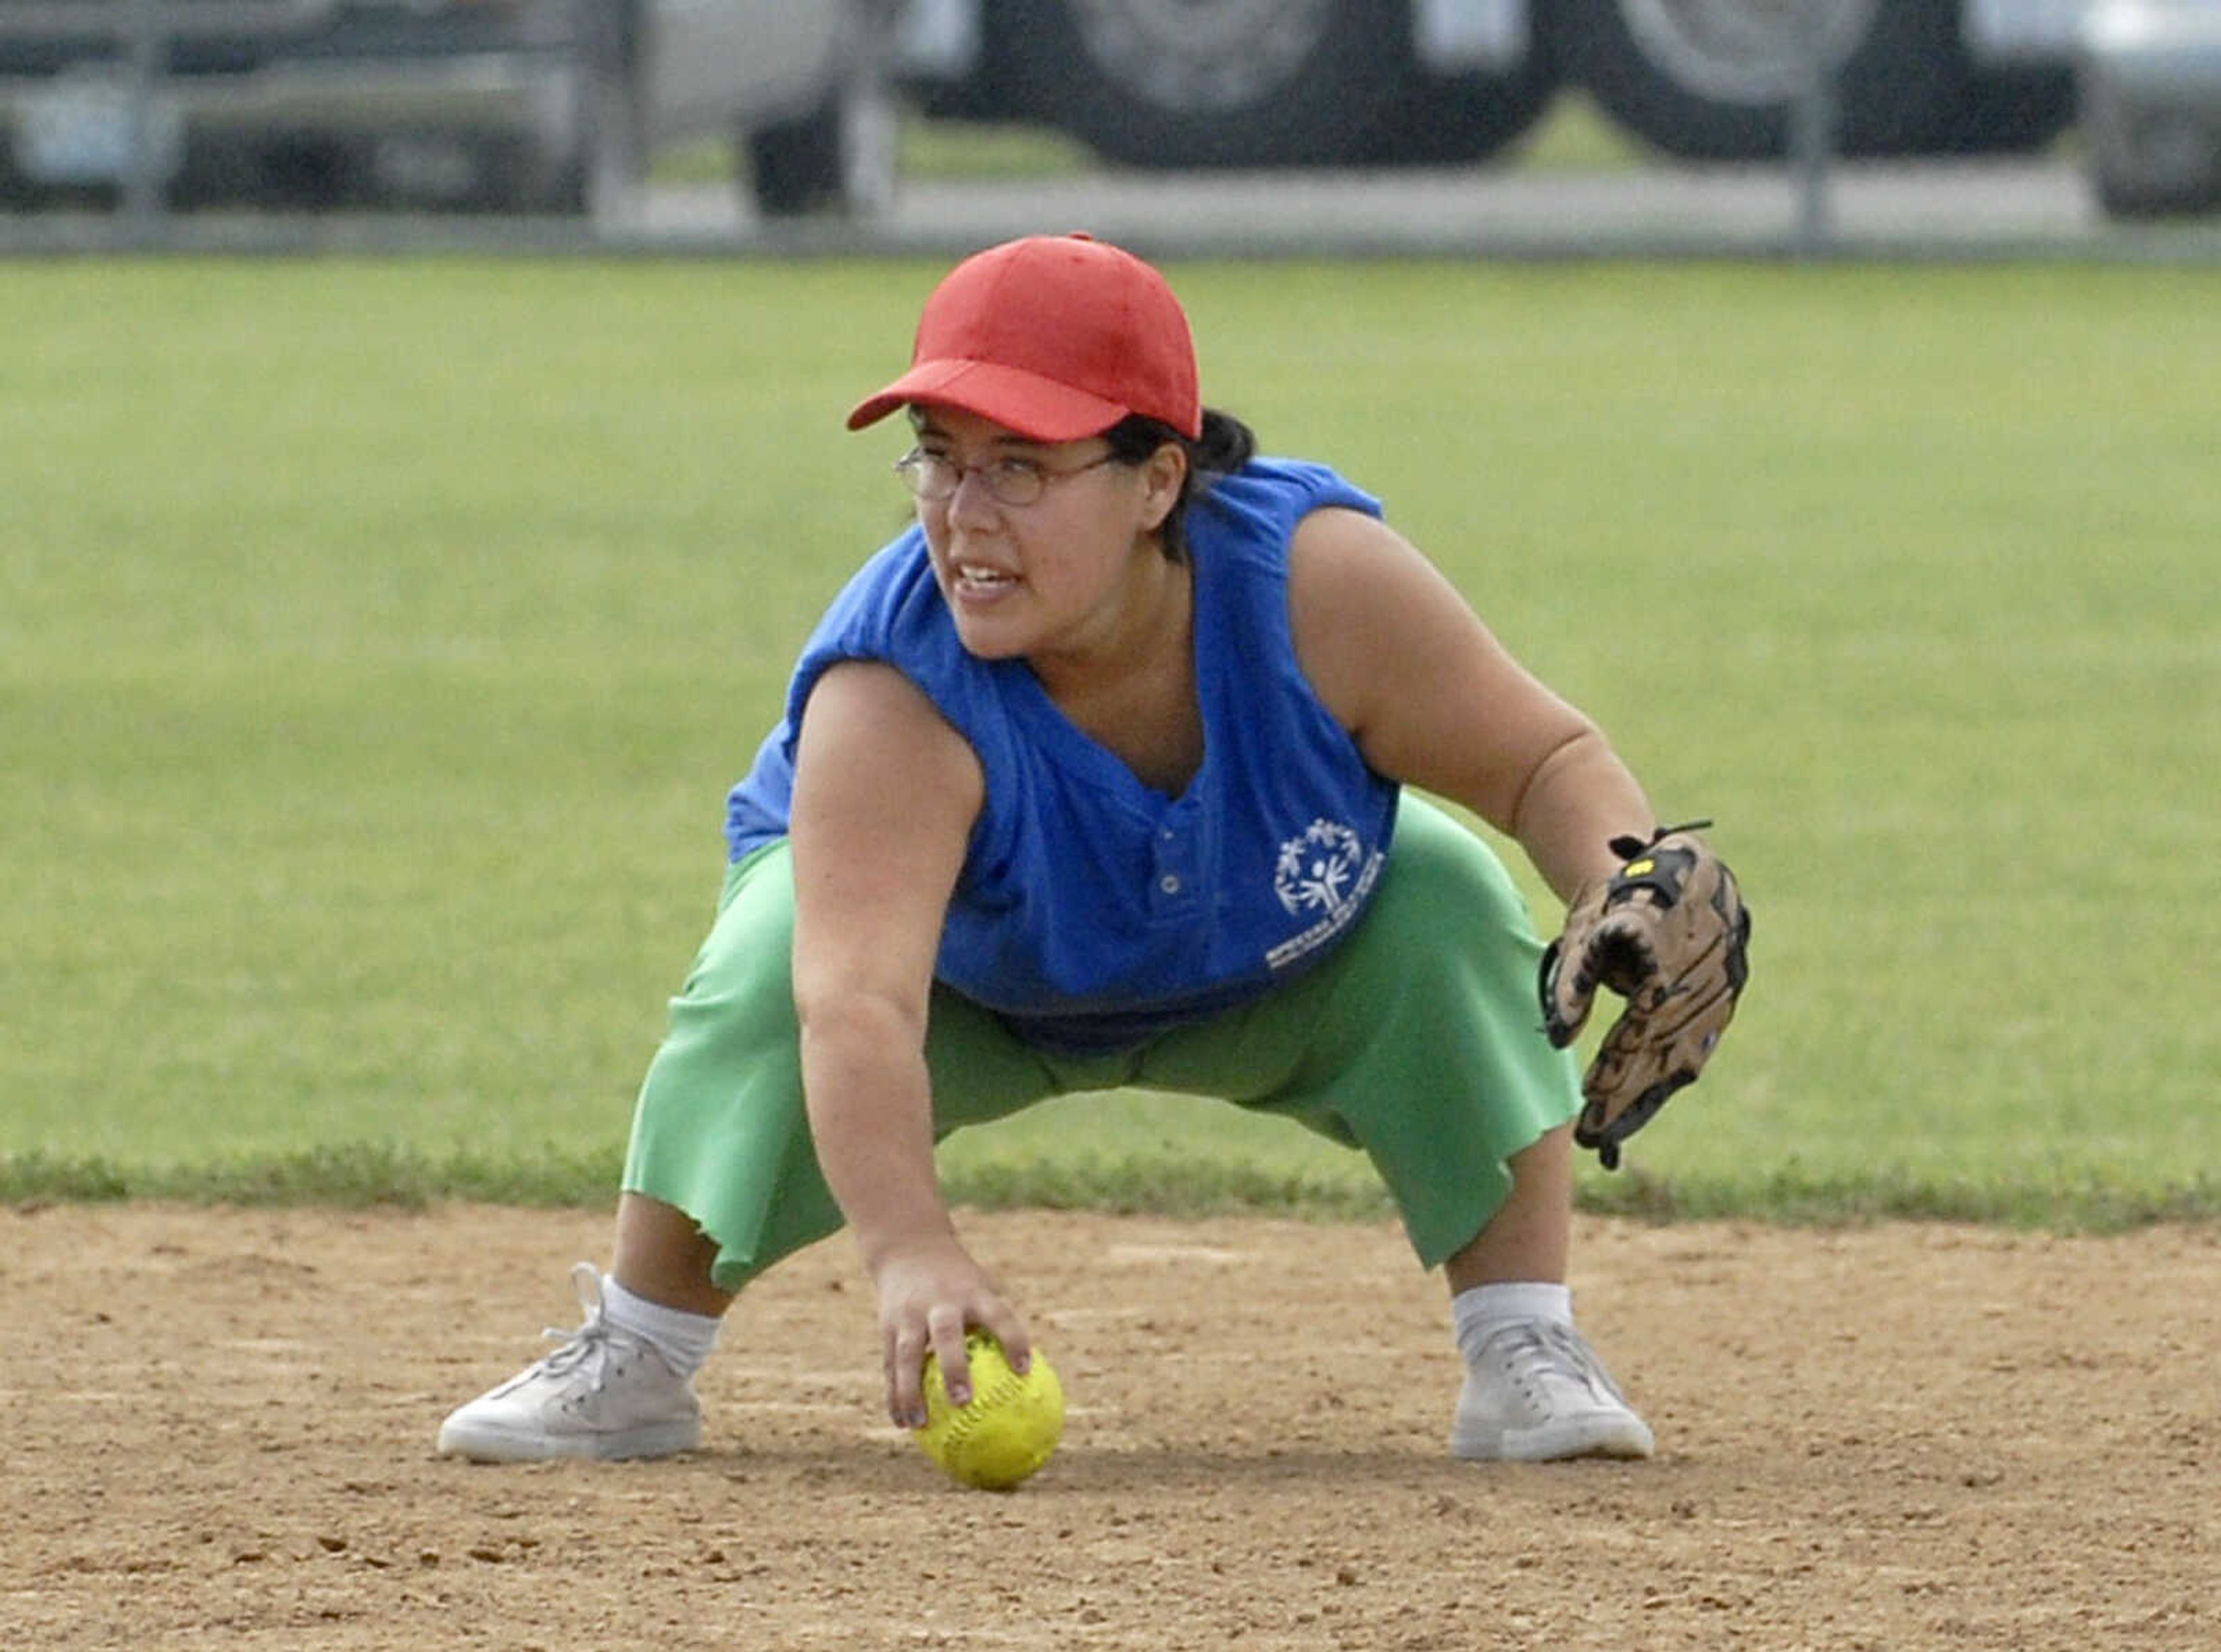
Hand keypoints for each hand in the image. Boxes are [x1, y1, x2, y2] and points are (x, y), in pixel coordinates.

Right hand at [866, 1233, 1032, 1429]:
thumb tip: (1034, 1374)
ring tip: (918, 1425)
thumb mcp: (982, 1287)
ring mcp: (910, 1313)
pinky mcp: (888, 1325)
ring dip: (910, 1390)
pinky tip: (901, 1422)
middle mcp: (940, 1303)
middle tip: (964, 1401)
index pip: (998, 1314)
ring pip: (907, 1354)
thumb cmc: (959, 1280)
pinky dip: (893, 1393)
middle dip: (953, 1367)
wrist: (908, 1248)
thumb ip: (1001, 1323)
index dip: (1012, 1339)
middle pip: (946, 1335)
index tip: (1024, 1370)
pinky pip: (890, 1364)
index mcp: (971, 1293)